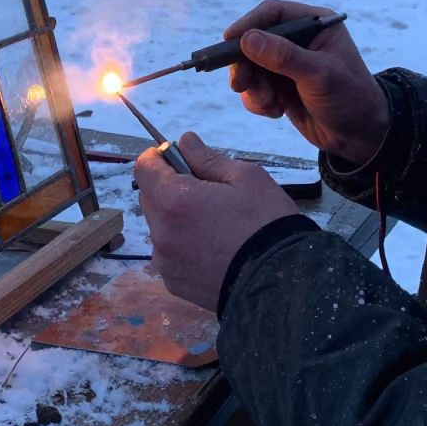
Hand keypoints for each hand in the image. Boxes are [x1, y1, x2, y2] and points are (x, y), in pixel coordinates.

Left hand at [134, 131, 297, 312]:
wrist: (282, 284)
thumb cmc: (266, 224)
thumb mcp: (246, 178)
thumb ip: (207, 158)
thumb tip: (184, 141)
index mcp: (175, 201)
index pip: (144, 167)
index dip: (159, 157)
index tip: (179, 158)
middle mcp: (161, 233)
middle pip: (149, 196)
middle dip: (169, 186)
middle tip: (206, 191)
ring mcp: (165, 262)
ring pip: (158, 225)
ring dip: (174, 216)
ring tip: (213, 223)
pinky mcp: (174, 283)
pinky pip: (168, 252)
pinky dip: (181, 243)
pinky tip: (211, 247)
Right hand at [225, 0, 388, 165]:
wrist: (361, 137)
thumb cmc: (350, 98)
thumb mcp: (320, 75)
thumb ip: (284, 56)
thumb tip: (247, 39)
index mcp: (314, 24)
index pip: (273, 13)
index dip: (248, 24)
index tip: (229, 41)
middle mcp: (298, 40)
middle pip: (254, 41)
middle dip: (245, 64)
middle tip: (239, 83)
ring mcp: (287, 64)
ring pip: (250, 66)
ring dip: (253, 87)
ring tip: (268, 104)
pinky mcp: (280, 86)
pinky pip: (255, 87)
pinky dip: (258, 100)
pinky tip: (275, 111)